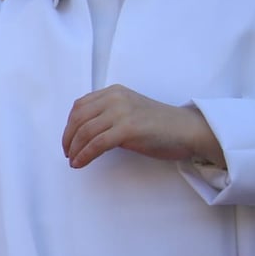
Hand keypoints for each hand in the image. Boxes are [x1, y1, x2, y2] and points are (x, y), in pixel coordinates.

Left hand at [61, 84, 225, 169]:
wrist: (187, 130)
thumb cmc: (159, 125)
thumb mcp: (129, 110)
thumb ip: (108, 113)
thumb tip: (83, 131)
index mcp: (113, 92)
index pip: (79, 106)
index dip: (69, 125)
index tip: (67, 140)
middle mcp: (115, 98)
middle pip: (78, 118)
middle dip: (68, 138)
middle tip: (67, 153)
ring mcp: (121, 112)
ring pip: (85, 132)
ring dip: (74, 149)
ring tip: (73, 161)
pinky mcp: (128, 129)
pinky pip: (96, 144)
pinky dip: (84, 155)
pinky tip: (80, 163)